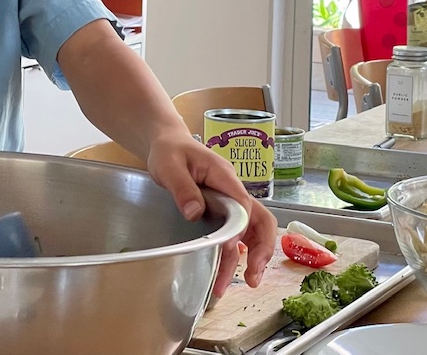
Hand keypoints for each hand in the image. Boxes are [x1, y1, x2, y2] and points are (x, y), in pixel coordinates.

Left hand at [146, 132, 276, 297]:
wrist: (166, 143)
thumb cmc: (169, 151)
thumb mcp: (169, 166)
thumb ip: (182, 188)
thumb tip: (195, 212)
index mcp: (224, 176)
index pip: (244, 204)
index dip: (240, 228)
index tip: (230, 248)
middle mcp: (232, 190)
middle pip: (260, 221)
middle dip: (261, 250)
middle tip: (252, 277)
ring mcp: (229, 201)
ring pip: (250, 231)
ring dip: (248, 257)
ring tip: (241, 283)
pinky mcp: (221, 210)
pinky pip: (234, 232)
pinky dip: (234, 253)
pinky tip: (225, 270)